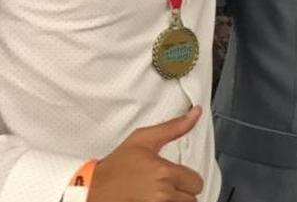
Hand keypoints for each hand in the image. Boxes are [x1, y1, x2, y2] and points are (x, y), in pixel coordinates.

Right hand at [88, 106, 204, 201]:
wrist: (91, 189)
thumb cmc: (115, 167)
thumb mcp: (143, 139)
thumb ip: (174, 127)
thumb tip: (196, 112)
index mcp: (164, 173)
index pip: (197, 182)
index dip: (187, 178)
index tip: (175, 176)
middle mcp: (162, 194)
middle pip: (192, 198)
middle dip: (182, 191)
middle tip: (166, 185)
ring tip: (159, 195)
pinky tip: (154, 200)